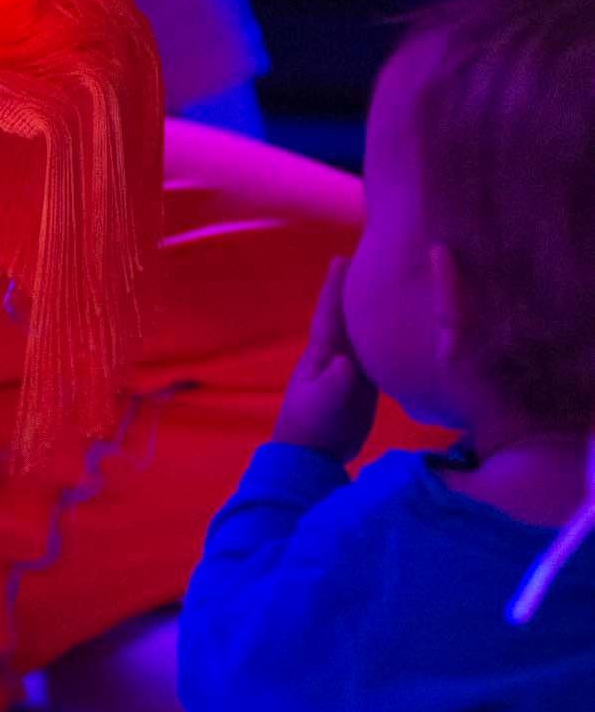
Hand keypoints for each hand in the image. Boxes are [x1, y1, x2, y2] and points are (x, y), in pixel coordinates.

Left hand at [273, 257, 378, 465]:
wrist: (313, 454)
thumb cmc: (311, 426)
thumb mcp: (321, 406)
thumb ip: (333, 385)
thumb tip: (346, 363)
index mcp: (323, 354)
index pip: (330, 314)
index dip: (335, 287)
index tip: (341, 258)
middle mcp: (337, 353)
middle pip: (348, 314)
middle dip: (355, 287)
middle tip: (366, 256)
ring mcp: (351, 367)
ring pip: (363, 330)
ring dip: (371, 308)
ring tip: (386, 283)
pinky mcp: (366, 383)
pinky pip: (378, 351)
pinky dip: (385, 336)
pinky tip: (400, 327)